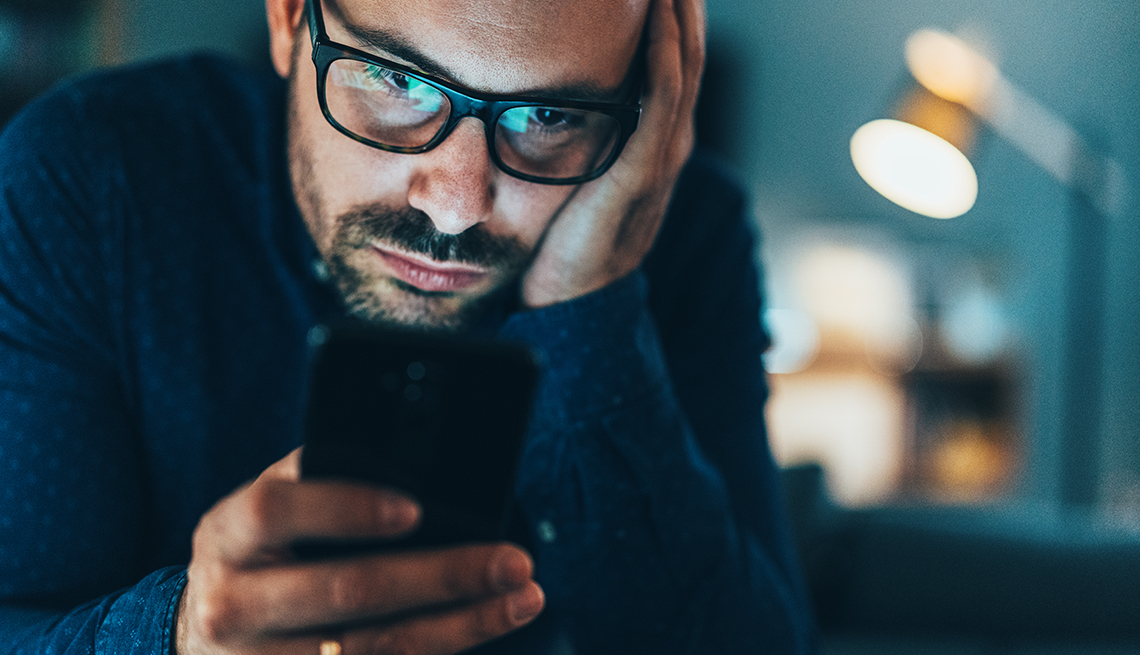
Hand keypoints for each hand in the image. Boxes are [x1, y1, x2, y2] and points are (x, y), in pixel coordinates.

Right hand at [176, 449, 543, 654]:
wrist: (203, 632)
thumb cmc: (261, 548)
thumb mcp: (272, 503)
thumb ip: (321, 478)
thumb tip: (415, 464)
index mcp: (225, 534)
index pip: (277, 512)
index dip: (345, 509)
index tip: (414, 509)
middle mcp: (231, 605)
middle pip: (345, 594)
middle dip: (441, 576)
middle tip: (512, 560)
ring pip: (372, 649)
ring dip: (459, 626)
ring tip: (521, 598)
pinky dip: (436, 652)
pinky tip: (482, 628)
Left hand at [520, 0, 705, 306]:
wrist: (571, 303)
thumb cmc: (568, 239)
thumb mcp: (582, 175)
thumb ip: (585, 135)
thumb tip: (551, 92)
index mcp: (657, 143)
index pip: (676, 61)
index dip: (675, 15)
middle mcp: (669, 145)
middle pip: (688, 55)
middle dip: (684, 5)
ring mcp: (661, 159)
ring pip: (683, 69)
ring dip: (681, 16)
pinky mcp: (642, 173)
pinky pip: (661, 102)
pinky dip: (665, 56)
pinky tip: (659, 19)